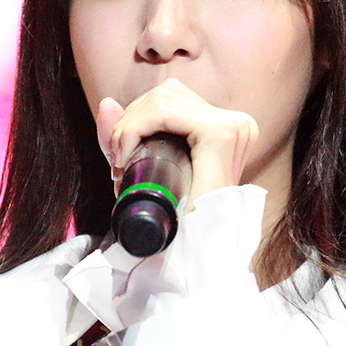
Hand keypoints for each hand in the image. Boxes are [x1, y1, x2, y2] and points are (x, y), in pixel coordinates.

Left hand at [95, 79, 259, 205]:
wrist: (199, 252)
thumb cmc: (178, 217)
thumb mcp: (150, 166)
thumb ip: (129, 134)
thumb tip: (107, 102)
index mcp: (230, 128)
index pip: (174, 98)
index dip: (138, 118)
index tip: (120, 155)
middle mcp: (238, 123)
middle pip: (166, 94)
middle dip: (130, 121)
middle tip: (117, 161)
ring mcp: (233, 126)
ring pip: (161, 100)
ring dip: (129, 126)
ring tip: (122, 161)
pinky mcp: (220, 133)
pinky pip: (163, 113)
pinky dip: (135, 129)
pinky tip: (127, 156)